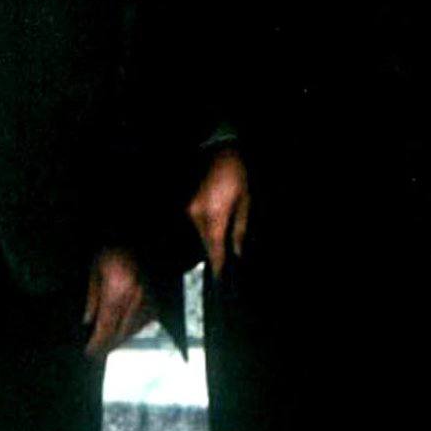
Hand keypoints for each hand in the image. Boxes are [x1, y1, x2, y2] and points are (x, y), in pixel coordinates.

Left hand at [83, 248, 151, 357]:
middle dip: (108, 345)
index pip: (106, 329)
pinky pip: (147, 320)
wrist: (144, 235)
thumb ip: (93, 297)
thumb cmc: (117, 245)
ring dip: (122, 337)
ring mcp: (150, 300)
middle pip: (121, 334)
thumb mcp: (96, 268)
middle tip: (98, 351)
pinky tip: (126, 327)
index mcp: (118, 293)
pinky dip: (135, 327)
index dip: (97, 344)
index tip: (90, 352)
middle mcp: (136, 300)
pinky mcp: (159, 297)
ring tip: (110, 341)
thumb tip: (89, 320)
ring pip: (135, 329)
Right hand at [187, 147, 249, 278]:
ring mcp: (189, 210)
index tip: (220, 279)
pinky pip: (195, 225)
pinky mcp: (186, 204)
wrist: (218, 150)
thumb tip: (236, 252)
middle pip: (204, 245)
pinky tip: (211, 231)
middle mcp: (197, 216)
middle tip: (222, 267)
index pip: (213, 249)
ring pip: (198, 236)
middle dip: (213, 254)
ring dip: (208, 242)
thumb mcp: (245, 201)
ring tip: (217, 249)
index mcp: (214, 217)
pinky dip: (203, 231)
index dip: (218, 265)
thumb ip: (239, 230)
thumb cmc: (235, 175)